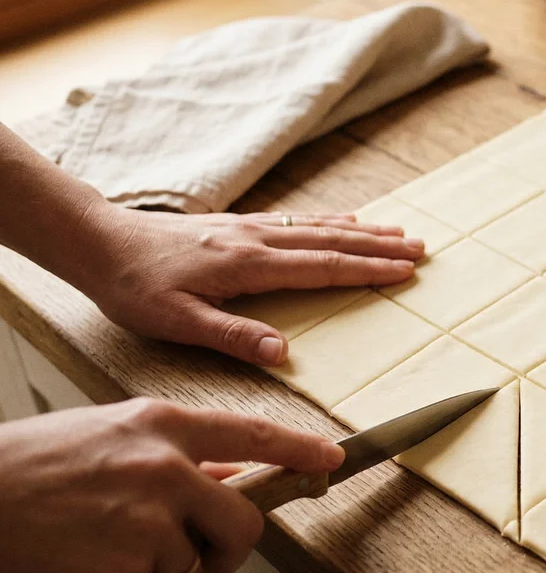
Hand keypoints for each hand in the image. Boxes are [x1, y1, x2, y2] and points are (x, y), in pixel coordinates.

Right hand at [0, 398, 344, 572]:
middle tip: (195, 551)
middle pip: (243, 525)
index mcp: (160, 426)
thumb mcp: (106, 434)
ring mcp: (145, 525)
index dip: (299, 450)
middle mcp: (164, 470)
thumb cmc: (26, 469)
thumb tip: (231, 474)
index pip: (253, 434)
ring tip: (99, 551)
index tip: (332, 461)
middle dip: (226, 548)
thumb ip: (172, 453)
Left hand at [74, 206, 423, 365]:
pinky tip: (343, 220)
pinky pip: (296, 220)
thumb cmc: (133, 287)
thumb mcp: (176, 322)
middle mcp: (256, 240)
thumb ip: (232, 336)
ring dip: (363, 231)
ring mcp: (248, 228)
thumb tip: (282, 353)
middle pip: (331, 241)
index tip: (404, 271)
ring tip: (398, 232)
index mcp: (248, 266)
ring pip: (318, 227)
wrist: (98, 241)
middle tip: (421, 248)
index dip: (367, 270)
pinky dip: (329, 220)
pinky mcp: (236, 225)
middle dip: (379, 246)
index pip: (322, 268)